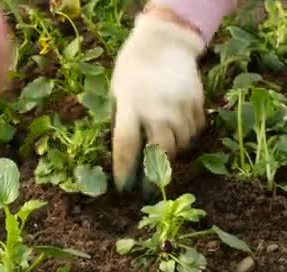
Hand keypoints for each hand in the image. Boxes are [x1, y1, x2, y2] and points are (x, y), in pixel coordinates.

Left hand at [110, 6, 206, 192]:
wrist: (164, 42)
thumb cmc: (133, 68)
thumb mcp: (118, 92)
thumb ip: (120, 119)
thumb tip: (123, 151)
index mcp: (131, 106)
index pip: (126, 146)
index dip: (124, 170)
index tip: (122, 187)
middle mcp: (157, 109)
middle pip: (159, 151)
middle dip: (153, 172)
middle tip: (147, 184)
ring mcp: (179, 106)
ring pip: (180, 144)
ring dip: (171, 153)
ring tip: (162, 156)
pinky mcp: (196, 102)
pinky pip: (194, 130)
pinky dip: (187, 136)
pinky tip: (178, 134)